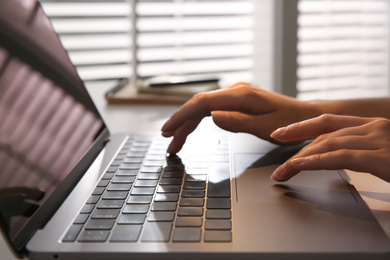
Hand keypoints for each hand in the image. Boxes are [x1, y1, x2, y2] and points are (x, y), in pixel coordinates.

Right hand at [161, 82, 318, 153]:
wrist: (305, 117)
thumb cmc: (289, 124)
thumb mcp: (266, 128)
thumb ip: (238, 122)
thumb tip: (212, 116)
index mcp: (241, 96)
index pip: (202, 103)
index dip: (182, 116)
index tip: (168, 130)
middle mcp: (235, 92)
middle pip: (198, 105)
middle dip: (180, 123)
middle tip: (168, 141)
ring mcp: (235, 95)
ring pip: (203, 108)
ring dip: (187, 123)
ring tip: (175, 141)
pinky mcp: (236, 102)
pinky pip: (211, 109)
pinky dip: (198, 120)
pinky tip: (191, 129)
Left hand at [270, 114, 389, 182]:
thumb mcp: (384, 159)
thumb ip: (360, 160)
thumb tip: (335, 176)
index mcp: (373, 127)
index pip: (328, 122)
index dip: (301, 127)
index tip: (280, 133)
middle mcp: (374, 128)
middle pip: (323, 135)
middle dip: (297, 151)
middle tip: (279, 168)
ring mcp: (379, 139)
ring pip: (327, 144)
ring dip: (301, 159)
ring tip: (283, 172)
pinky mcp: (383, 157)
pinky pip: (341, 157)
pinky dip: (317, 161)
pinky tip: (300, 166)